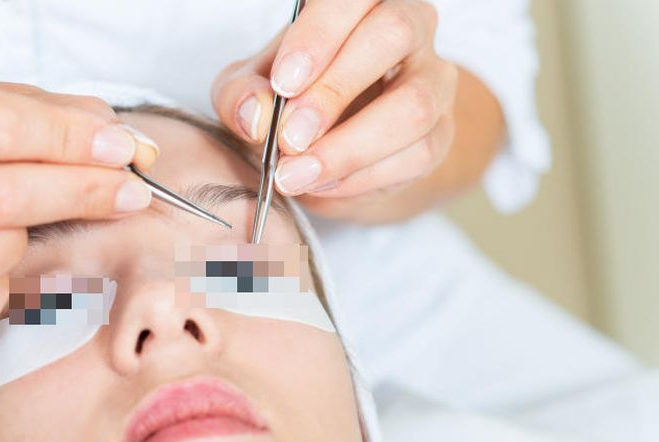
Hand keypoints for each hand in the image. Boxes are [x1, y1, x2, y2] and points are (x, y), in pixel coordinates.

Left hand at [212, 0, 457, 213]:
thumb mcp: (252, 91)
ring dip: (348, 147)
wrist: (331, 150)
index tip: (283, 83)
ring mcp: (432, 80)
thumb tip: (255, 116)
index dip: (319, 35)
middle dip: (335, 89)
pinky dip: (361, 176)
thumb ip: (242, 95)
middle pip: (394, 33)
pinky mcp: (439, 133)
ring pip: (413, 104)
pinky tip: (322, 184)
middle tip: (290, 136)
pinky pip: (416, 154)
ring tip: (297, 173)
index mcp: (360, 2)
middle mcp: (409, 25)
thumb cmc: (293, 100)